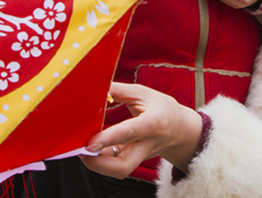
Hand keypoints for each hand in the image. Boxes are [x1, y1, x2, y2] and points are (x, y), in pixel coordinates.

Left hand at [80, 83, 202, 178]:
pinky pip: (114, 166)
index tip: (90, 143)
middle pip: (123, 166)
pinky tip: (90, 149)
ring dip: (96, 163)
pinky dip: (99, 159)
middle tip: (81, 152)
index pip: (130, 132)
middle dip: (98, 164)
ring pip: (118, 170)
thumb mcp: (142, 93)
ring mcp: (139, 156)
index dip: (109, 138)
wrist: (180, 129)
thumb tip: (93, 90)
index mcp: (153, 122)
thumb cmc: (160, 108)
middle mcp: (146, 144)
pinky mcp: (133, 161)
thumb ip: (118, 91)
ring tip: (81, 149)